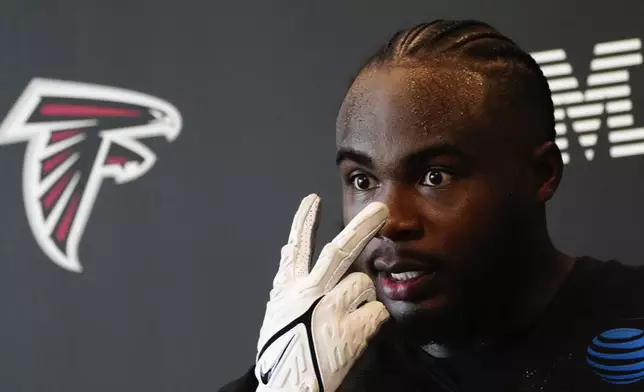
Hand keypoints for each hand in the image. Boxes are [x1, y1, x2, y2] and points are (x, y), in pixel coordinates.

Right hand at [254, 194, 389, 391]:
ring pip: (362, 285)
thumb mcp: (276, 314)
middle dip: (361, 228)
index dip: (303, 222)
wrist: (291, 386)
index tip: (312, 200)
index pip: (296, 250)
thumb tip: (287, 248)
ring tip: (345, 326)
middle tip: (380, 210)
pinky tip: (356, 337)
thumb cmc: (284, 355)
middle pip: (339, 252)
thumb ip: (286, 282)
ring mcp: (330, 309)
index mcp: (289, 291)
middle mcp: (309, 294)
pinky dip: (372, 322)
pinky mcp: (351, 328)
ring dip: (361, 301)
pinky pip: (376, 312)